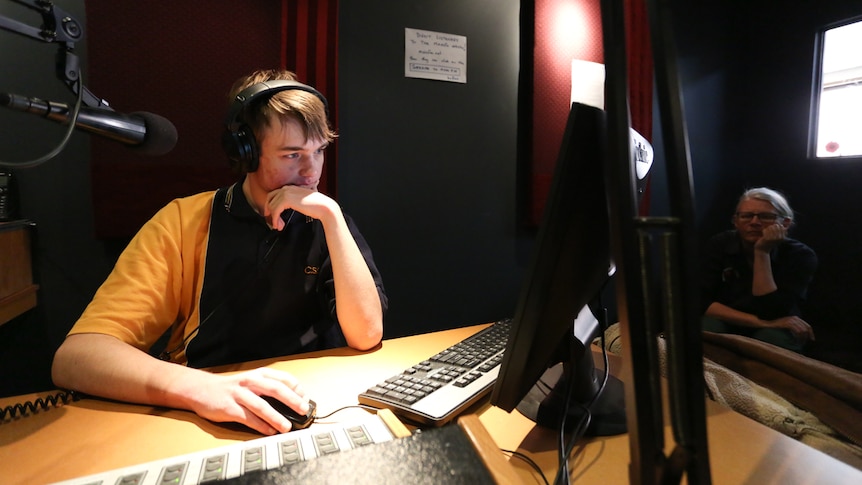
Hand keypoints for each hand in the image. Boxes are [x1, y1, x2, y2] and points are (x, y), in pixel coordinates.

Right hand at [185, 367, 310, 434]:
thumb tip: (292, 404)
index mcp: (259, 374)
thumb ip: (269, 390)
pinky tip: (269, 431)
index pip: (284, 378)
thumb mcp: (252, 382)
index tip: (305, 400)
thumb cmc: (231, 387)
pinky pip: (248, 418)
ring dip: (276, 417)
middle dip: (292, 400)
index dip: (297, 389)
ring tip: (287, 427)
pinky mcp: (229, 408)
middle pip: (275, 389)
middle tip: (303, 411)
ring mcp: (239, 394)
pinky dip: (260, 425)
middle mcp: (250, 381)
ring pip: (261, 405)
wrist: (201, 389)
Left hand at [264, 185, 336, 230]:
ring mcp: (286, 193)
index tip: (271, 214)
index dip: (270, 204)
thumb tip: (285, 207)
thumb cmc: (317, 206)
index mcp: (291, 187)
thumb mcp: (302, 201)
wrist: (324, 207)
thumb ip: (293, 201)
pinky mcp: (286, 199)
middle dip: (269, 210)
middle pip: (270, 198)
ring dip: (274, 218)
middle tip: (271, 220)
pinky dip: (275, 219)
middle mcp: (287, 188)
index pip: (274, 194)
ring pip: (272, 206)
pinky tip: (279, 225)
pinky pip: (275, 210)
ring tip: (278, 226)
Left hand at [753, 223, 786, 251]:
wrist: (763, 250)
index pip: (781, 227)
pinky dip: (764, 230)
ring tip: (767, 231)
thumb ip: (781, 232)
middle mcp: (779, 238)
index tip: (774, 228)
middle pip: (776, 226)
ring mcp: (773, 238)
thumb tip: (782, 225)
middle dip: (772, 226)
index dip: (777, 225)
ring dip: (768, 228)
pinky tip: (764, 233)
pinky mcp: (767, 238)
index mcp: (782, 238)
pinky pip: (766, 230)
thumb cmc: (770, 242)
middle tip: (769, 229)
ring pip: (770, 227)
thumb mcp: (778, 238)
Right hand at [767, 315, 814, 343]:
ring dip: (801, 338)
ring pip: (802, 331)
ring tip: (798, 343)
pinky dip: (797, 337)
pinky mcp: (787, 323)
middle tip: (802, 344)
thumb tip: (804, 335)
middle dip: (806, 337)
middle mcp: (794, 318)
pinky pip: (797, 331)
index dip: (811, 334)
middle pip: (806, 329)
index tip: (812, 340)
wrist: (766, 326)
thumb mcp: (787, 326)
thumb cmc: (776, 328)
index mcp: (796, 318)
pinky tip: (795, 341)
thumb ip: (795, 328)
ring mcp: (791, 320)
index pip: (808, 326)